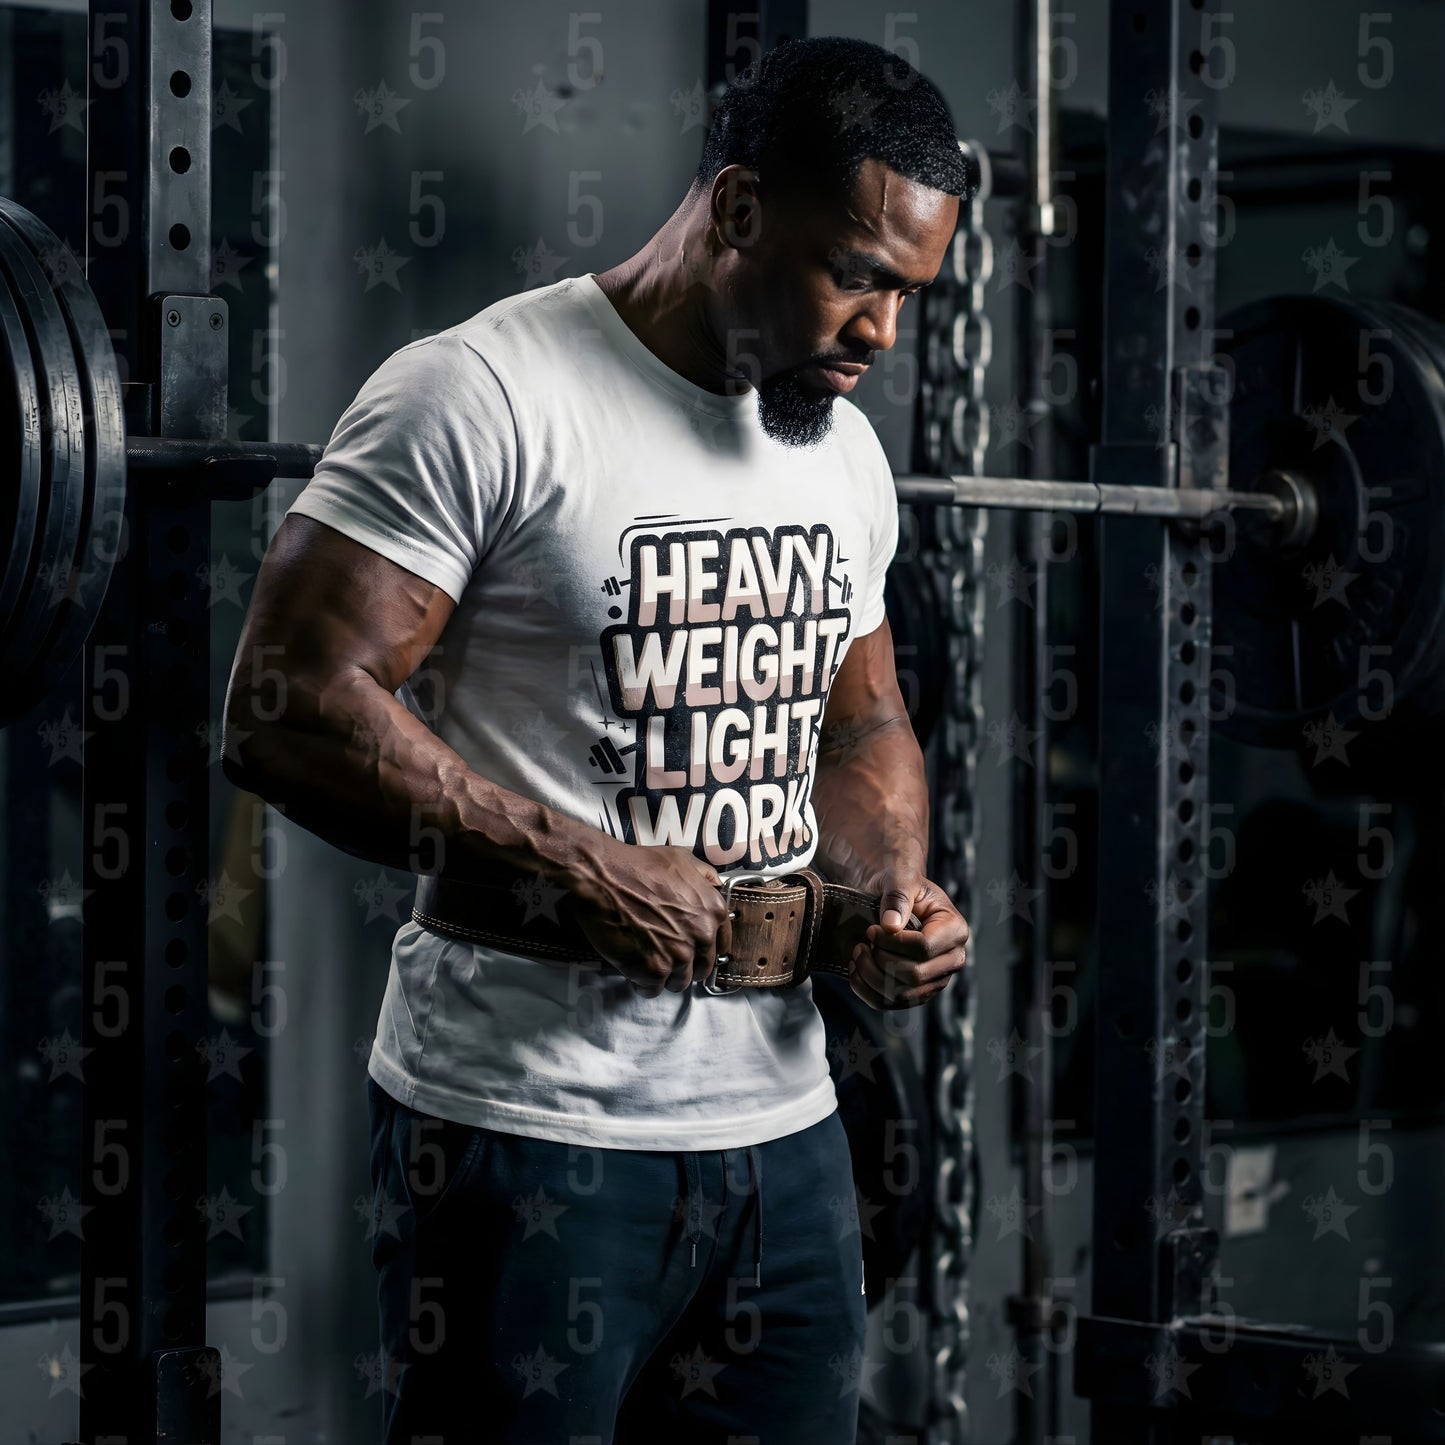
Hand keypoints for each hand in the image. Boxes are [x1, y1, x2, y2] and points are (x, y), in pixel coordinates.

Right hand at [567, 843, 731, 997]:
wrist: (602, 876)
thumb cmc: (637, 865)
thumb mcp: (681, 859)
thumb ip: (704, 876)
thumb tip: (715, 885)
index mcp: (713, 910)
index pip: (719, 944)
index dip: (701, 948)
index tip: (689, 949)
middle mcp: (702, 935)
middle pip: (701, 967)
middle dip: (684, 964)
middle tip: (663, 954)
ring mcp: (679, 955)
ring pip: (679, 982)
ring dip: (664, 976)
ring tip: (646, 960)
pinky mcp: (654, 971)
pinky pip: (653, 990)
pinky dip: (642, 983)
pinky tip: (633, 968)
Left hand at [849, 868, 968, 1010]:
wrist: (893, 898)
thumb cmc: (901, 883)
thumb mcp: (901, 878)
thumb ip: (897, 897)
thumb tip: (890, 925)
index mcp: (956, 930)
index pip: (923, 948)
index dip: (891, 942)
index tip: (871, 930)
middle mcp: (952, 959)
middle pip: (913, 976)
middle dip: (880, 960)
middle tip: (862, 942)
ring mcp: (936, 980)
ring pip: (900, 995)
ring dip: (870, 976)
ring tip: (858, 953)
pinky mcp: (917, 992)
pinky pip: (890, 1004)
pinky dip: (866, 990)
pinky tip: (856, 970)